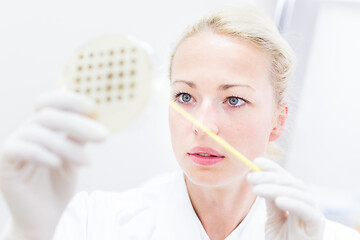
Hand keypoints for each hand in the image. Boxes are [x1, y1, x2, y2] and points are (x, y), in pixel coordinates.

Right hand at [0, 91, 107, 239]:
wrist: (45, 217)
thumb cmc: (59, 184)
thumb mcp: (75, 156)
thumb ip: (79, 136)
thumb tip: (95, 115)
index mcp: (40, 128)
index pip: (48, 103)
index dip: (68, 100)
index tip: (93, 108)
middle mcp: (25, 133)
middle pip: (47, 115)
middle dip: (78, 124)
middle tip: (103, 137)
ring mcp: (13, 147)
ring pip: (37, 132)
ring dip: (67, 146)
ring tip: (88, 163)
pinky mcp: (4, 165)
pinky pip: (20, 150)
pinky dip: (42, 153)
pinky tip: (59, 163)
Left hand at [247, 157, 324, 239]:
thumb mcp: (273, 220)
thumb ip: (270, 201)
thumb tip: (259, 179)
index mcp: (296, 199)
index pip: (286, 178)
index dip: (273, 168)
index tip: (256, 161)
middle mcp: (306, 204)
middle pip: (292, 183)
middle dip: (271, 177)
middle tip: (251, 177)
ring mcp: (312, 214)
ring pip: (299, 193)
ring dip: (276, 188)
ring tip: (257, 189)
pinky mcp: (316, 226)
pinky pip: (308, 211)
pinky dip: (293, 203)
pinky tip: (278, 200)